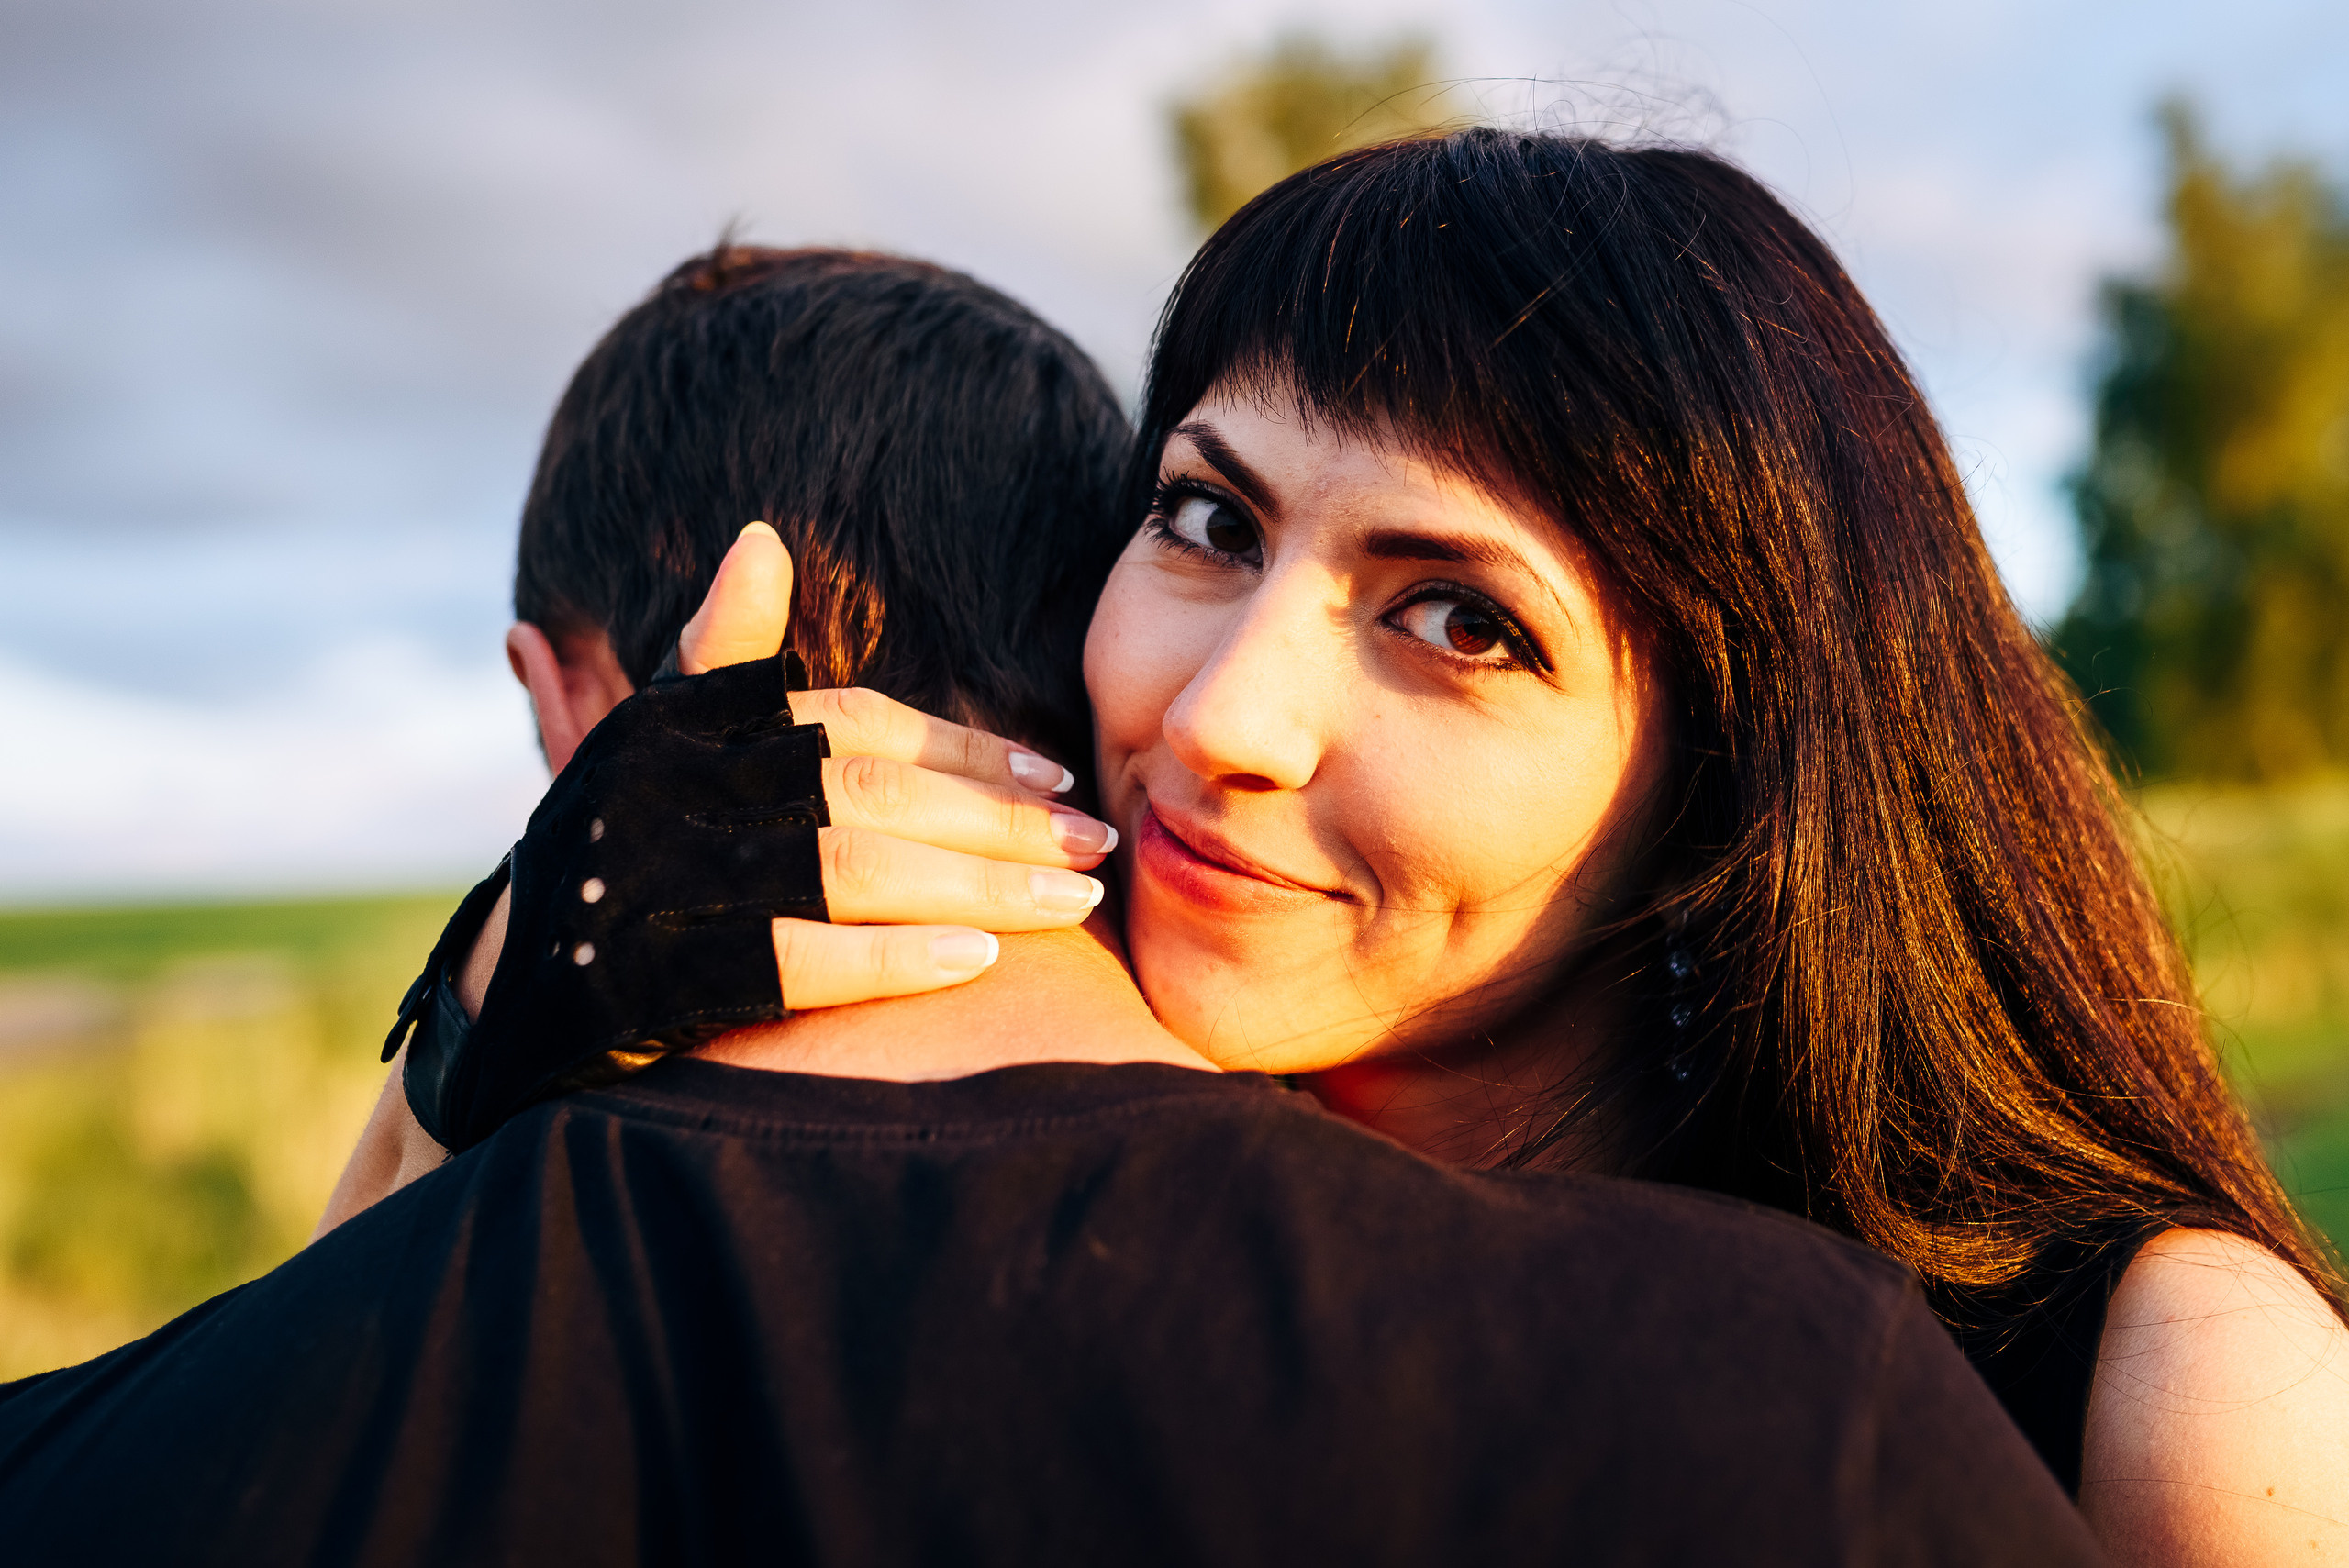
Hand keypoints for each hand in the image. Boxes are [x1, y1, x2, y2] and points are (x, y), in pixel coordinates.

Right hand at [463, 522, 1111, 1017]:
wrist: (503, 1006)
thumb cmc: (608, 859)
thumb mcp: (650, 748)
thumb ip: (721, 660)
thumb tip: (762, 540)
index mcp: (680, 729)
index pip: (852, 724)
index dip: (962, 747)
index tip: (1057, 775)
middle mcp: (664, 790)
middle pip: (870, 793)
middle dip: (998, 820)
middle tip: (1100, 846)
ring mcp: (649, 882)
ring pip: (850, 870)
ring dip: (978, 886)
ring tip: (1077, 905)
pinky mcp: (640, 979)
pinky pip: (792, 964)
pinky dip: (893, 960)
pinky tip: (983, 963)